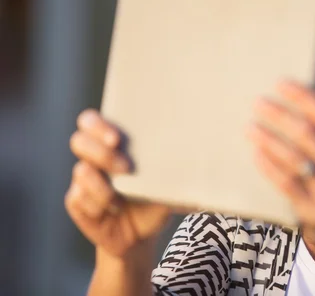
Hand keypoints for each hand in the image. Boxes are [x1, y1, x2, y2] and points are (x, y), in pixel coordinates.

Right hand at [65, 109, 170, 257]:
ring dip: (102, 186)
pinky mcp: (77, 203)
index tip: (116, 138)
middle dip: (101, 153)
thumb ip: (173, 163)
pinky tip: (113, 210)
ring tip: (119, 199)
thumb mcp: (166, 180)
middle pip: (79, 141)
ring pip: (81, 172)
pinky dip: (97, 205)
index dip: (97, 125)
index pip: (91, 121)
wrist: (142, 233)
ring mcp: (82, 180)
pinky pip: (78, 198)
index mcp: (111, 143)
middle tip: (126, 167)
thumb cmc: (154, 198)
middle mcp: (93, 157)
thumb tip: (198, 149)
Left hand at [247, 80, 314, 243]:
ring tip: (250, 127)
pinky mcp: (313, 210)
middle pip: (307, 134)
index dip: (302, 96)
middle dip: (280, 115)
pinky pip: (286, 183)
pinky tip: (256, 152)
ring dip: (269, 139)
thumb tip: (292, 99)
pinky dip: (269, 166)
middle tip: (258, 103)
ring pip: (294, 158)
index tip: (280, 83)